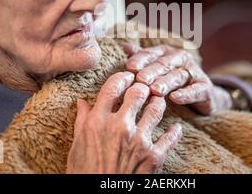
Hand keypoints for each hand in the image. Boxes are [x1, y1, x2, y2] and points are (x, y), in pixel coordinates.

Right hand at [66, 71, 181, 173]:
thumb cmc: (85, 174)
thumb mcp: (77, 147)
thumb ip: (82, 121)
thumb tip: (82, 102)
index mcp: (98, 121)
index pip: (113, 86)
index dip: (122, 77)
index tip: (127, 77)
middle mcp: (120, 126)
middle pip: (138, 92)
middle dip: (142, 87)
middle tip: (144, 88)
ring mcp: (139, 141)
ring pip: (156, 108)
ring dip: (158, 103)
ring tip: (157, 102)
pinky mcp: (154, 156)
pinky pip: (170, 137)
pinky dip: (174, 131)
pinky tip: (174, 128)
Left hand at [121, 43, 231, 114]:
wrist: (203, 95)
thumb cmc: (172, 80)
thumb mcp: (156, 68)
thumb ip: (141, 57)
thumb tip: (122, 45)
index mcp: (167, 52)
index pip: (151, 54)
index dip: (141, 59)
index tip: (129, 67)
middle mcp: (181, 59)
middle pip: (164, 64)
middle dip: (152, 72)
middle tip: (140, 80)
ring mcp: (194, 72)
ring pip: (178, 76)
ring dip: (166, 83)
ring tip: (155, 90)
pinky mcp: (205, 88)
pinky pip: (196, 90)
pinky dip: (186, 94)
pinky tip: (175, 98)